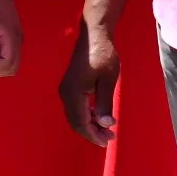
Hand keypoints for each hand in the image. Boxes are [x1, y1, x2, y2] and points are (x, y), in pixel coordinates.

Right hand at [59, 22, 119, 145]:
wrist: (94, 35)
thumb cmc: (103, 54)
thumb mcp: (108, 79)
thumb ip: (105, 102)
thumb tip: (105, 124)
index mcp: (73, 92)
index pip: (81, 122)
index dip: (93, 135)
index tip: (108, 141)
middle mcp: (66, 93)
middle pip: (76, 122)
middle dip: (92, 133)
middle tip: (110, 138)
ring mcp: (67, 90)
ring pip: (75, 116)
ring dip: (90, 125)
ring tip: (107, 130)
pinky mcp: (71, 87)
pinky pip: (77, 108)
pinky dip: (88, 116)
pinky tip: (100, 117)